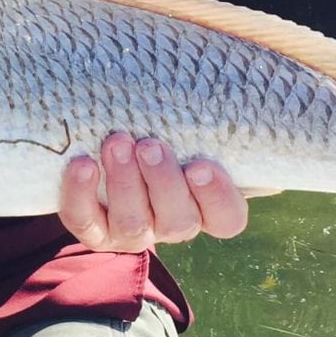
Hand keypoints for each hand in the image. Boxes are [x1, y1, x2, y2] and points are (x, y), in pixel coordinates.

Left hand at [58, 134, 248, 251]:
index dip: (218, 198)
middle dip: (163, 183)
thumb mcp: (193, 130)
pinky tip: (82, 163)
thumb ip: (218, 125)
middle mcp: (171, 226)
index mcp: (205, 208)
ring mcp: (132, 232)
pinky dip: (82, 194)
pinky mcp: (93, 230)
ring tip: (117, 143)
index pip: (227, 219)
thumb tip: (254, 104)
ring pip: (133, 223)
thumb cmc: (167, 135)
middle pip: (179, 221)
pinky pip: (85, 221)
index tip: (202, 166)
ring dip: (125, 182)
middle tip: (151, 145)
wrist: (110, 150)